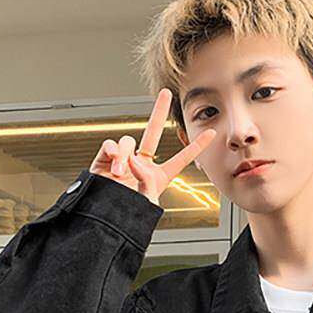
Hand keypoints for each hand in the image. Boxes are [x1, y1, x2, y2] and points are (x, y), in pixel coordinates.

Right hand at [88, 87, 216, 205]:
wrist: (100, 219)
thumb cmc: (125, 216)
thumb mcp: (145, 202)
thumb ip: (146, 180)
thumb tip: (134, 158)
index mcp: (158, 177)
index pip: (181, 159)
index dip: (196, 146)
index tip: (212, 133)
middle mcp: (141, 165)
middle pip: (152, 133)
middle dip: (158, 112)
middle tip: (165, 93)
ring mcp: (123, 160)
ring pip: (128, 141)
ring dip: (124, 155)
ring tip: (120, 172)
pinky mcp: (105, 159)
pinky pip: (111, 145)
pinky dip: (112, 152)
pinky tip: (113, 164)